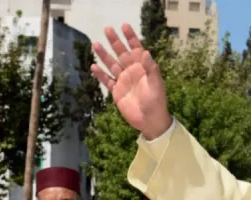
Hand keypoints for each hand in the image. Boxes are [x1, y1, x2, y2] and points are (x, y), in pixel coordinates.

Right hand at [91, 24, 171, 138]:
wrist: (150, 121)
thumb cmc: (157, 102)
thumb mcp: (156, 85)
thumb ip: (151, 69)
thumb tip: (145, 52)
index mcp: (143, 68)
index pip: (136, 49)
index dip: (131, 38)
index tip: (124, 26)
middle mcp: (132, 72)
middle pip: (121, 53)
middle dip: (115, 42)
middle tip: (107, 29)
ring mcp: (124, 81)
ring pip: (112, 65)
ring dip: (104, 55)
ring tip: (95, 44)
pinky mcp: (117, 92)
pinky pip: (107, 80)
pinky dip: (101, 74)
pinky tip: (94, 66)